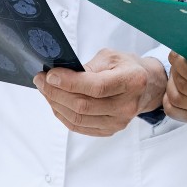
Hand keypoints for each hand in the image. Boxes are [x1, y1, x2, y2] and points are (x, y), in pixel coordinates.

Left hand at [33, 48, 165, 136]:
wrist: (146, 86)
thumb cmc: (127, 67)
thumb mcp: (111, 57)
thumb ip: (88, 67)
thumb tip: (60, 76)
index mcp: (132, 81)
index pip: (96, 87)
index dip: (69, 82)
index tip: (50, 74)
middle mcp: (127, 105)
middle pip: (83, 105)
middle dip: (56, 92)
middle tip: (41, 80)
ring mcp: (119, 122)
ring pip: (78, 119)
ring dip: (56, 104)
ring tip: (45, 90)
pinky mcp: (110, 130)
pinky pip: (79, 127)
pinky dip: (63, 115)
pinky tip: (56, 102)